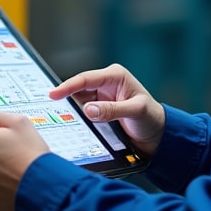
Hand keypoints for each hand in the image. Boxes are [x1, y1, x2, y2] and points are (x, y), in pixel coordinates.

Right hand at [49, 63, 165, 156]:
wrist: (157, 134)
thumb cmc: (151, 118)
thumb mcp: (135, 112)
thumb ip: (112, 110)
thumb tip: (88, 110)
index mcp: (115, 76)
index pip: (86, 79)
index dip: (67, 86)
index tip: (53, 94)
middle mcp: (106, 83)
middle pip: (78, 89)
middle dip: (67, 99)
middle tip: (53, 111)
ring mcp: (101, 96)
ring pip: (78, 101)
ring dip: (72, 111)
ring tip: (65, 121)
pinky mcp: (98, 108)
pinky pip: (82, 111)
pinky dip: (78, 117)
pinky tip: (75, 125)